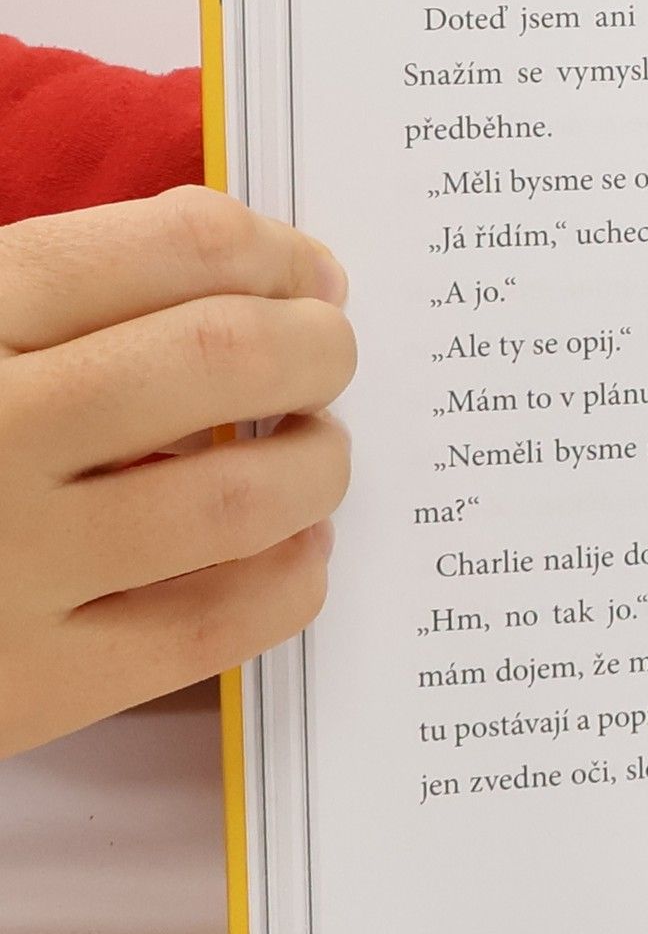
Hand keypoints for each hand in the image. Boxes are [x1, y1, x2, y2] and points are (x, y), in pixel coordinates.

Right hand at [0, 187, 355, 758]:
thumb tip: (247, 252)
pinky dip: (290, 580)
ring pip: (240, 498)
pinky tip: (296, 550)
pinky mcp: (33, 686)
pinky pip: (215, 627)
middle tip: (330, 356)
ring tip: (316, 451)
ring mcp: (11, 565)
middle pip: (224, 357)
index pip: (171, 248)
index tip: (311, 274)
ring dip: (318, 465)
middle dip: (316, 347)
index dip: (274, 252)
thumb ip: (61, 285)